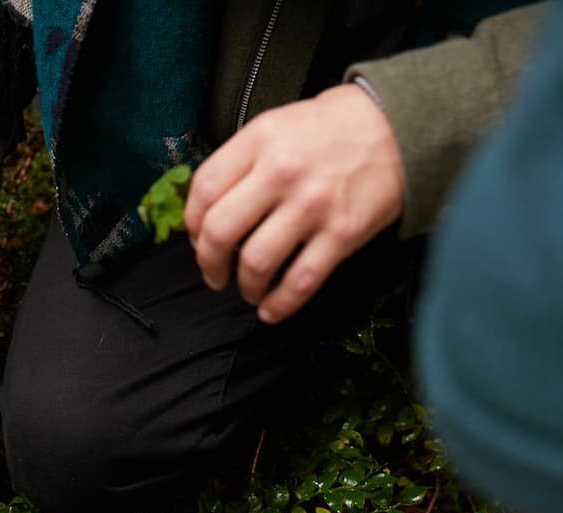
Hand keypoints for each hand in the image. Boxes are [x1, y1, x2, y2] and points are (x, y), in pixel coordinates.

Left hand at [184, 84, 404, 321]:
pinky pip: (299, 282)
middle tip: (215, 274)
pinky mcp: (341, 234)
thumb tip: (208, 213)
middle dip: (209, 263)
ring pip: (256, 263)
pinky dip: (279, 305)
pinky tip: (270, 310)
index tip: (198, 239)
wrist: (397, 127)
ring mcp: (312, 205)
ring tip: (249, 289)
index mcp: (261, 139)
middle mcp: (282, 171)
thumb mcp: (279, 125)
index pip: (205, 189)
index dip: (192, 224)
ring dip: (245, 287)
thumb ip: (243, 162)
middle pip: (220, 231)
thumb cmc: (331, 130)